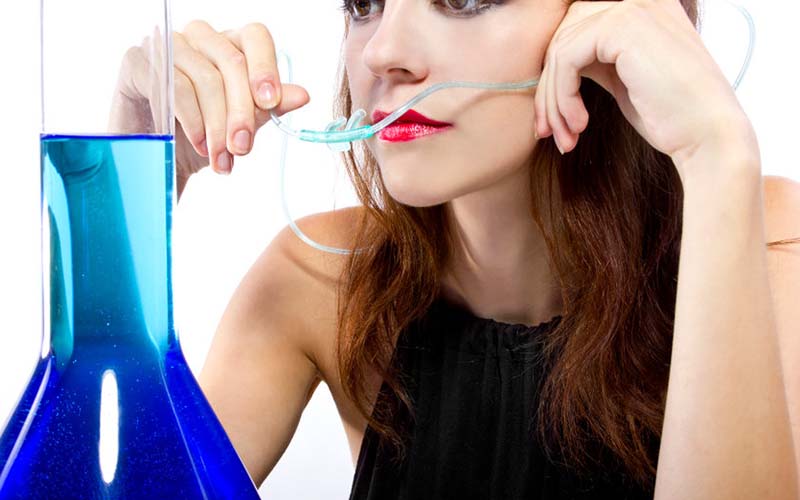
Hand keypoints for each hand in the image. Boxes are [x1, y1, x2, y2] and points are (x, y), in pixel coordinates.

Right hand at [109, 21, 310, 197]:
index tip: (271, 103)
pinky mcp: (139, 61)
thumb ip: (267, 108)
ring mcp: (168, 45)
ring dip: (217, 126)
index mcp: (230, 44)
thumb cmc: (200, 136)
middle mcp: (200, 37)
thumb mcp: (240, 125)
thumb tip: (302, 95)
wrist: (155, 158)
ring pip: (205, 79)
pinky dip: (192, 120)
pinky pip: (174, 86)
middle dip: (242, 112)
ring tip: (221, 158)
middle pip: (232, 62)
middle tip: (243, 149)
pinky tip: (199, 144)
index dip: (266, 68)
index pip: (256, 37)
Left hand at [533, 0, 751, 174]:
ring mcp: (632, 7)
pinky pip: (566, 60)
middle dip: (549, 89)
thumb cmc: (670, 116)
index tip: (552, 120)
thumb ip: (595, 59)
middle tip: (549, 131)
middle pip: (563, 36)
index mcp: (643, 7)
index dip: (555, 74)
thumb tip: (552, 61)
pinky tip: (580, 124)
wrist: (708, 136)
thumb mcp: (624, 78)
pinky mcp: (622, 27)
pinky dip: (563, 97)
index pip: (575, 28)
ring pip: (560, 51)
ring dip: (554, 101)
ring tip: (567, 137)